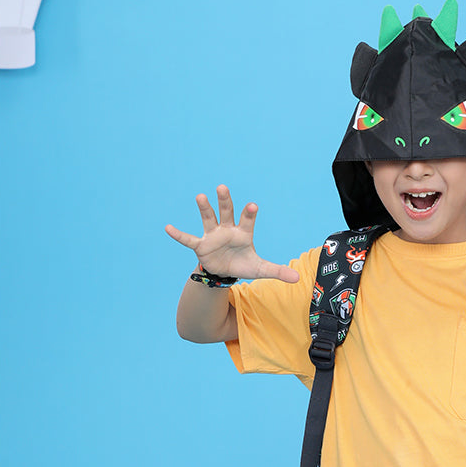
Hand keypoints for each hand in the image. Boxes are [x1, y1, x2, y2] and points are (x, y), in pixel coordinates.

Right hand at [165, 185, 298, 282]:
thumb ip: (278, 271)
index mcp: (243, 233)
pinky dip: (178, 234)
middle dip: (225, 201)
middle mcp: (227, 230)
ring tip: (201, 196)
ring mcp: (213, 236)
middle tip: (222, 187)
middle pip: (226, 212)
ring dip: (205, 209)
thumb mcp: (261, 270)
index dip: (249, 214)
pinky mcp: (201, 246)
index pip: (247, 220)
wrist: (226, 271)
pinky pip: (188, 239)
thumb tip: (298, 278)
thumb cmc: (244, 264)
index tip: (252, 206)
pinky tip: (167, 227)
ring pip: (209, 219)